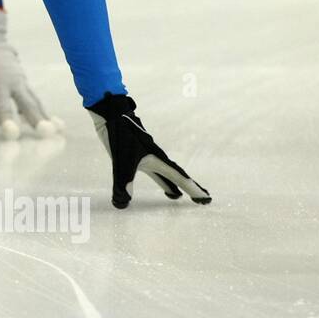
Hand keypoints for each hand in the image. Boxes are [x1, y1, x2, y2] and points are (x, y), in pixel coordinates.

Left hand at [0, 8, 63, 139]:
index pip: (2, 104)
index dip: (7, 119)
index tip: (12, 134)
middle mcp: (13, 82)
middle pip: (27, 103)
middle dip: (38, 119)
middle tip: (48, 133)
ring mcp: (21, 81)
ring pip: (35, 102)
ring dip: (45, 117)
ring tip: (57, 132)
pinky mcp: (24, 83)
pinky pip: (34, 99)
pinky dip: (42, 111)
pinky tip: (54, 125)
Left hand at [87, 93, 211, 208]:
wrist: (111, 114)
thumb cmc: (120, 135)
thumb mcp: (121, 161)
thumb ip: (123, 182)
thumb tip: (122, 203)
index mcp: (158, 160)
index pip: (180, 178)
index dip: (193, 189)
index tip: (206, 199)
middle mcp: (156, 159)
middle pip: (177, 177)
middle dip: (189, 188)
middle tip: (202, 200)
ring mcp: (147, 157)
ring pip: (165, 175)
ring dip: (173, 185)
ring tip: (179, 197)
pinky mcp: (136, 156)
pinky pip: (154, 172)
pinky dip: (160, 181)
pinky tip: (160, 185)